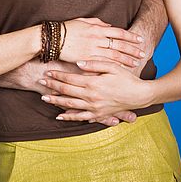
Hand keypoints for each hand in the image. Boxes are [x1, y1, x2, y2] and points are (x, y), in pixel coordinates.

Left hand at [39, 59, 153, 120]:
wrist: (139, 95)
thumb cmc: (127, 78)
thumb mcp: (112, 66)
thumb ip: (95, 64)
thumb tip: (78, 64)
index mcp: (94, 83)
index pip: (70, 78)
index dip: (58, 74)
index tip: (48, 71)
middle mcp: (91, 96)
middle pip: (67, 91)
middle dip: (53, 86)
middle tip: (41, 82)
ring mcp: (94, 107)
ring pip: (70, 105)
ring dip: (56, 101)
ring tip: (44, 98)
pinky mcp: (98, 115)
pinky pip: (80, 117)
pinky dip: (69, 117)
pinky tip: (59, 115)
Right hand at [60, 18, 144, 68]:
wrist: (51, 39)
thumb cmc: (66, 29)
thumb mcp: (83, 21)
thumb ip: (98, 23)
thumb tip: (110, 26)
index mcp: (97, 28)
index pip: (118, 32)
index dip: (130, 36)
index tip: (140, 40)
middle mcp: (96, 39)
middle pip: (119, 45)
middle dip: (132, 50)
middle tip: (143, 54)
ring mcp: (92, 50)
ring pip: (113, 56)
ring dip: (126, 60)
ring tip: (136, 64)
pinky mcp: (86, 60)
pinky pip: (102, 65)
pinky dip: (112, 68)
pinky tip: (120, 71)